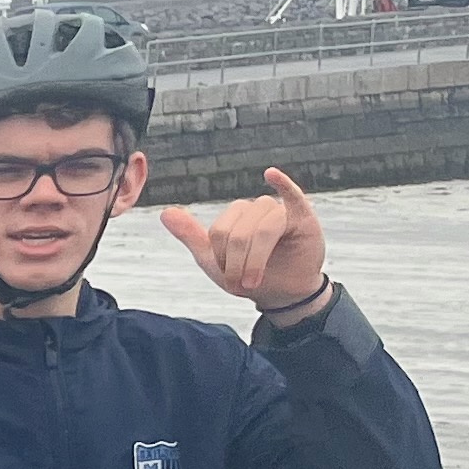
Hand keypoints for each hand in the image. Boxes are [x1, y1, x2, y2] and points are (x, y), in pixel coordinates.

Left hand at [160, 166, 326, 317]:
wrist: (283, 294)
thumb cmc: (248, 275)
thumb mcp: (213, 259)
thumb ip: (191, 235)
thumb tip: (164, 212)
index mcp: (236, 215)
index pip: (219, 231)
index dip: (222, 259)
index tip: (230, 278)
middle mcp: (257, 209)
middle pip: (238, 232)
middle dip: (238, 264)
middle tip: (243, 284)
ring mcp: (281, 211)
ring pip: (262, 230)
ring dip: (255, 260)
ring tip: (255, 281)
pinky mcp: (303, 217)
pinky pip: (293, 196)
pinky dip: (283, 184)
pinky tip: (270, 174)